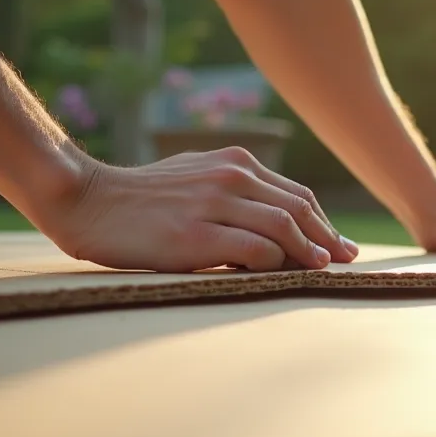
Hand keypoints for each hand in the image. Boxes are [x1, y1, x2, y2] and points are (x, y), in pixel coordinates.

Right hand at [41, 147, 359, 272]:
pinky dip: (275, 264)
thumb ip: (234, 189)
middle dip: (328, 238)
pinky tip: (280, 275)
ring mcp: (213, 205)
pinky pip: (253, 251)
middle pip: (299, 209)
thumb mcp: (195, 176)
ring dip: (308, 252)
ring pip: (283, 228)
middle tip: (346, 260)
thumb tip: (276, 216)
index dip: (323, 222)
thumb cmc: (143, 197)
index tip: (339, 245)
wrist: (89, 201)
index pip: (295, 194)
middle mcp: (229, 177)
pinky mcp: (195, 237)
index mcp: (233, 162)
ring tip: (321, 270)